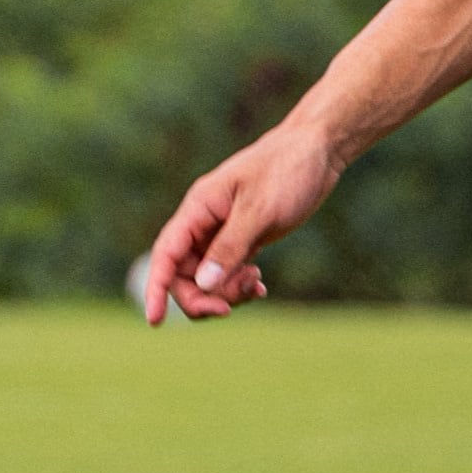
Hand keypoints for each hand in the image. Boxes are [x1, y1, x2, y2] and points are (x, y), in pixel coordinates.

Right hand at [142, 123, 343, 322]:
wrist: (316, 151)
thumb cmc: (286, 170)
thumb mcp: (259, 210)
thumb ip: (230, 248)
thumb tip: (203, 285)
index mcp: (199, 208)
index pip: (165, 254)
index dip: (155, 288)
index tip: (155, 320)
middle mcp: (204, 223)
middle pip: (184, 275)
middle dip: (202, 297)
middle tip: (230, 306)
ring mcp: (223, 233)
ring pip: (207, 279)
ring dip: (225, 292)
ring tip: (255, 283)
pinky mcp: (243, 240)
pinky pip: (228, 274)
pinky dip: (239, 287)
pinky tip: (259, 287)